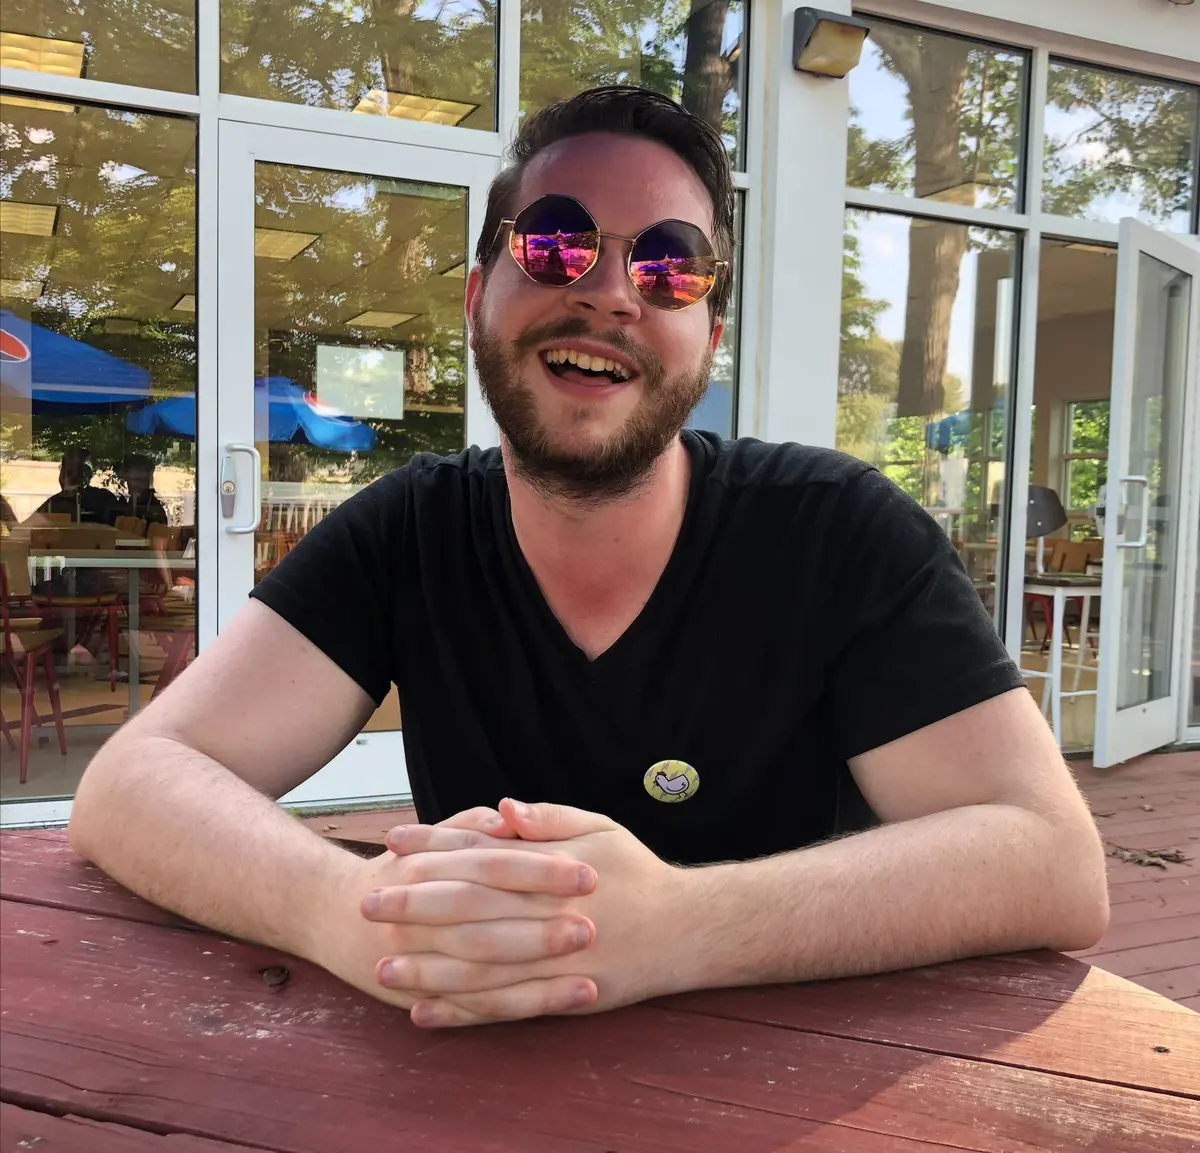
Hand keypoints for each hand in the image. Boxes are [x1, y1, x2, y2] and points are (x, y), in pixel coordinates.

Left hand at [367, 799, 696, 1027]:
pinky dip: (462, 1012)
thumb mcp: (602, 829)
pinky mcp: (561, 996)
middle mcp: (547, 912)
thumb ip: (550, 820)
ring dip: (427, 966)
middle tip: (368, 903)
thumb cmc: (639, 873)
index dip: (433, 846)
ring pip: (479, 965)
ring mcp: (553, 959)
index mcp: (551, 867)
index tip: (393, 842)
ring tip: (384, 966)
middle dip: (414, 904)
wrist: (687, 928)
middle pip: (469, 907)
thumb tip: (502, 808)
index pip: (480, 852)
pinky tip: (426, 1012)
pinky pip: (504, 1007)